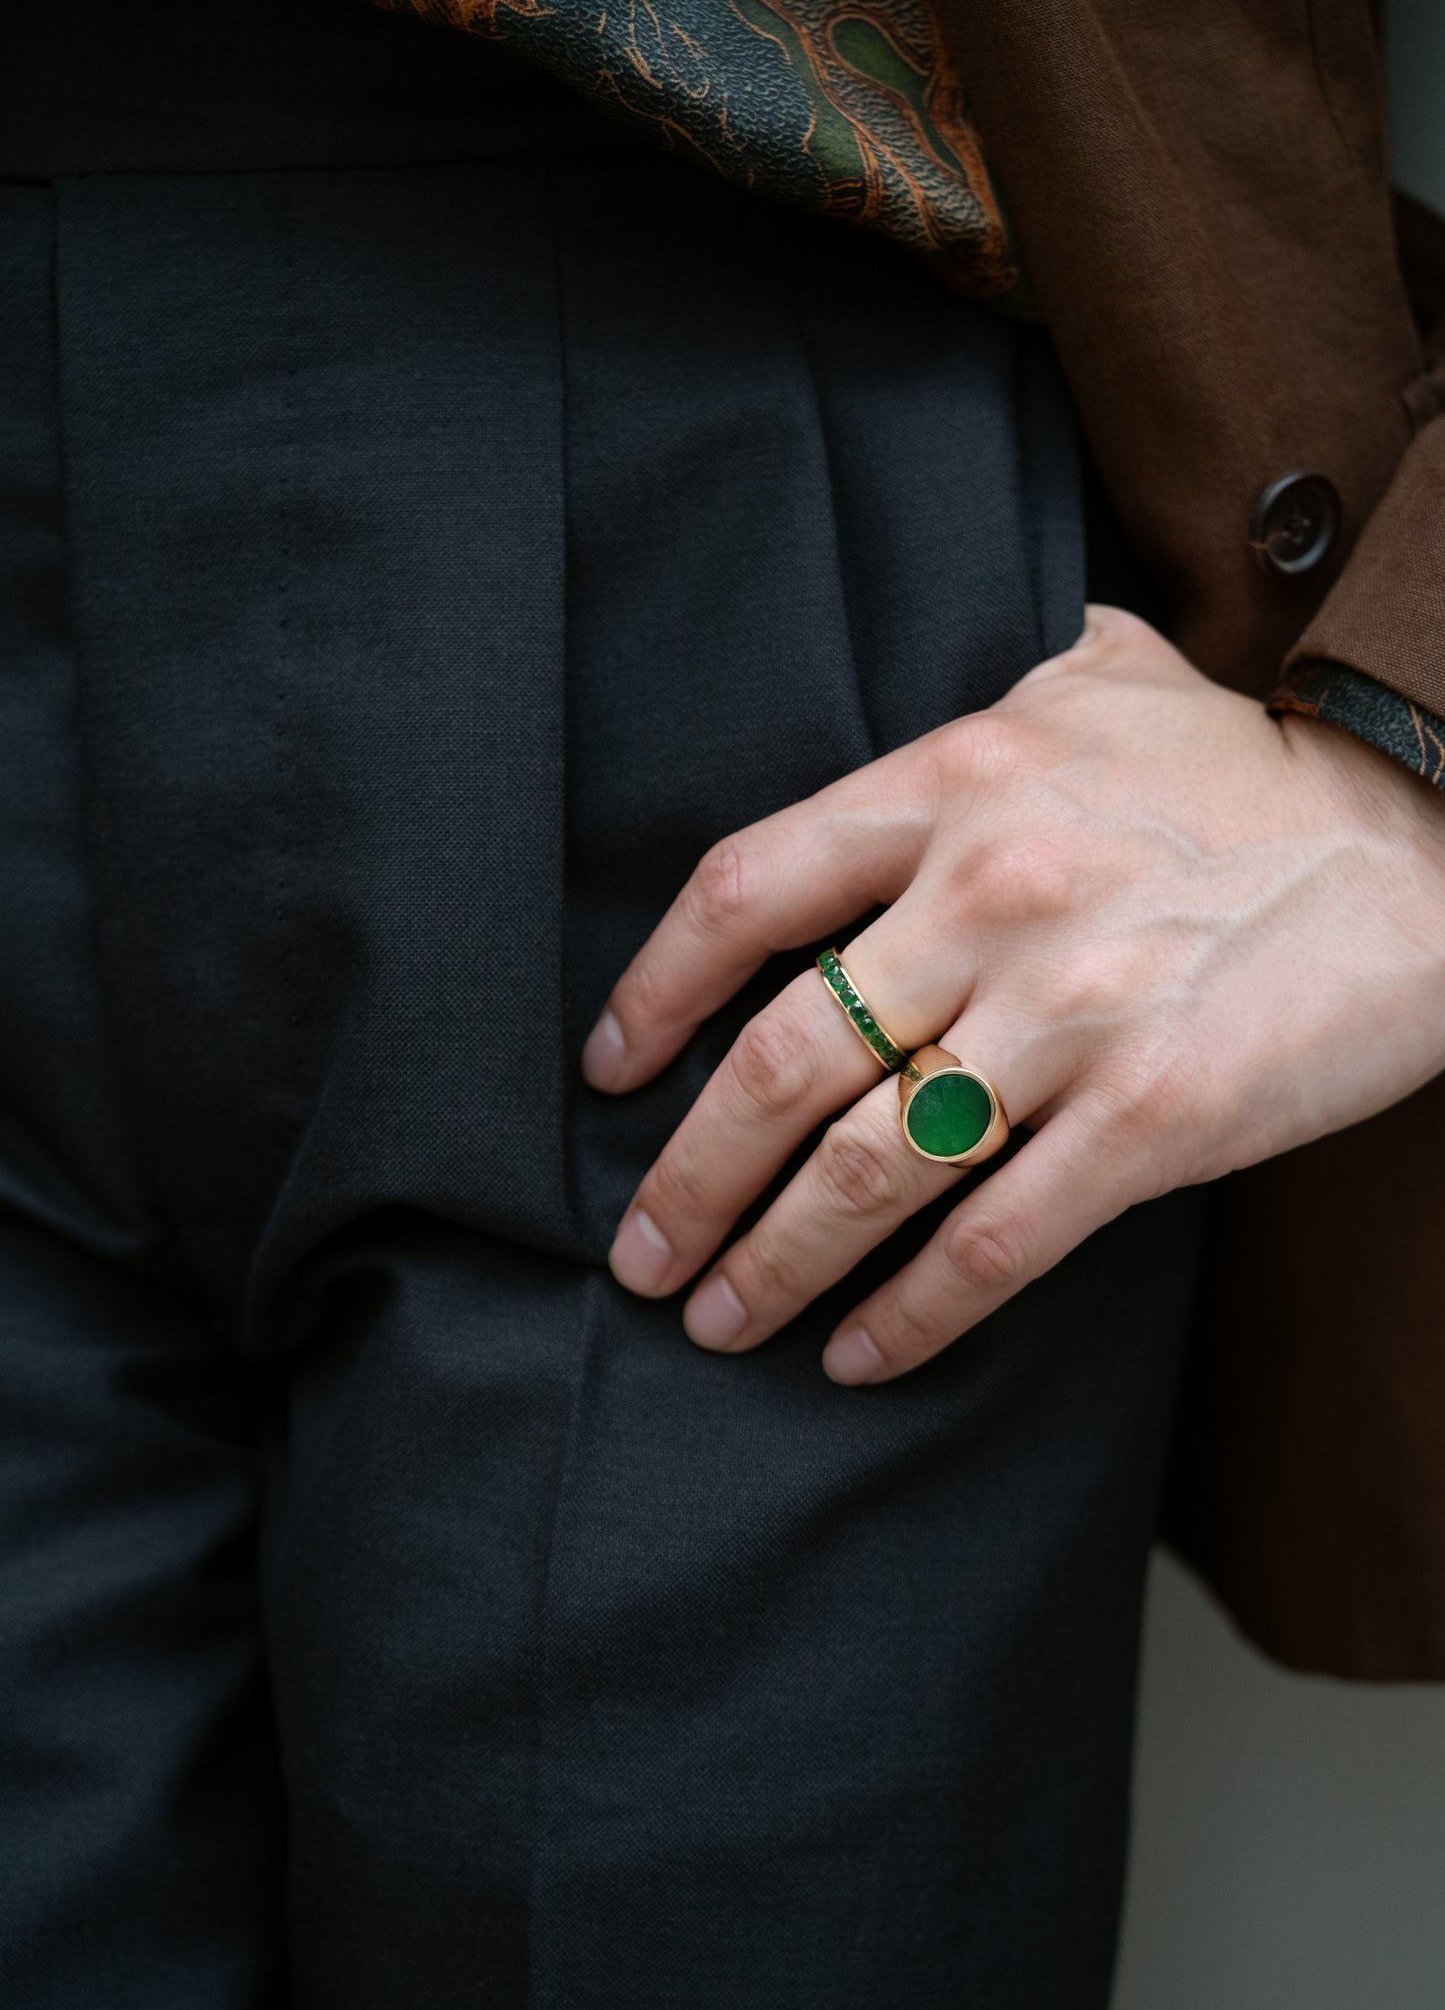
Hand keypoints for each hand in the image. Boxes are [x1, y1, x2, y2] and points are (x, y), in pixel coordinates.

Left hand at [582, 608, 1444, 1384]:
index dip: (651, 992)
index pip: (742, 892)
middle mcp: (989, 895)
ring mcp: (1071, 1013)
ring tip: (716, 1319)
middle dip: (686, 1178)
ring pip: (865, 1165)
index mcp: (952, 782)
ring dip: (769, 1260)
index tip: (609, 1072)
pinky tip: (855, 1355)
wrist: (1435, 831)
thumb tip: (1006, 653)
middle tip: (637, 1254)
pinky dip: (910, 1312)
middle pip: (776, 1057)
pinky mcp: (1157, 1119)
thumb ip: (1020, 678)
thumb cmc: (1257, 765)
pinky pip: (996, 1239)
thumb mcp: (1112, 678)